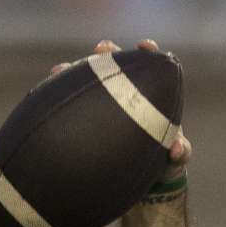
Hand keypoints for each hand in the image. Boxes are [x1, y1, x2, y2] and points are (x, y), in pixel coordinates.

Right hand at [49, 39, 190, 181]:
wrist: (139, 180)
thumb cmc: (162, 162)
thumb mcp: (174, 160)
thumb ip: (181, 153)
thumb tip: (177, 149)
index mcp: (152, 96)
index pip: (149, 66)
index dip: (147, 52)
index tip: (144, 45)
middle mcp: (125, 93)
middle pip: (114, 66)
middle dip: (107, 53)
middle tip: (102, 49)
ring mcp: (101, 103)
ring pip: (86, 81)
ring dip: (73, 71)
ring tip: (60, 70)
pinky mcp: (81, 117)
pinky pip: (68, 104)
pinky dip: (57, 96)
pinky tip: (44, 93)